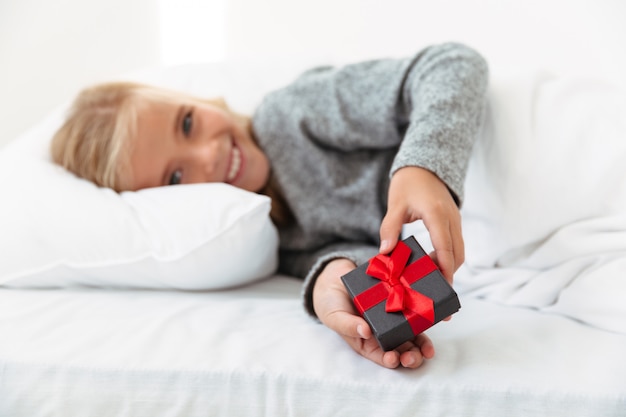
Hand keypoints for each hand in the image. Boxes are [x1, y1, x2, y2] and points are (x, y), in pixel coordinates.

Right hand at [312, 258, 434, 368]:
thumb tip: (364, 332)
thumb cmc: (331, 303)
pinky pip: (413, 311)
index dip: (390, 360)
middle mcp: (383, 334)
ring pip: (412, 335)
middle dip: (411, 356)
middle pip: (401, 350)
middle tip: (417, 355)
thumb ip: (347, 325)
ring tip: (428, 347)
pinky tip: (429, 318)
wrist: (334, 279)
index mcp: (367, 343)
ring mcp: (393, 319)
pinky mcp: (399, 302)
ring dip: (422, 343)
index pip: (381, 356)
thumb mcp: (334, 316)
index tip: (394, 359)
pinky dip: (422, 317)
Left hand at [379, 166, 463, 283]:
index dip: (445, 269)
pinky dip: (447, 256)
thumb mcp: (395, 205)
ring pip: (458, 250)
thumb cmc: (408, 183)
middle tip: (431, 286)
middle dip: (448, 272)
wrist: (423, 167)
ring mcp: (455, 220)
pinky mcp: (454, 222)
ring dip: (447, 264)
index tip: (442, 285)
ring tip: (427, 275)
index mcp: (437, 214)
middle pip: (457, 254)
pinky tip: (430, 262)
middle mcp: (451, 218)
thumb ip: (390, 229)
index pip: (445, 247)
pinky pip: (455, 243)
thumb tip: (385, 253)